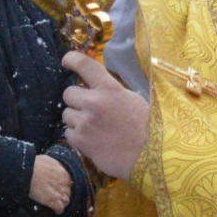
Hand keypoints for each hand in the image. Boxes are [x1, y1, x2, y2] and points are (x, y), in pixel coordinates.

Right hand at [30, 153, 73, 212]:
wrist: (26, 171)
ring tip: (55, 204)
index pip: (68, 182)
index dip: (62, 185)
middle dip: (62, 194)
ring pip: (66, 201)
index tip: (57, 187)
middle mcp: (64, 182)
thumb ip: (54, 165)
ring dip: (61, 202)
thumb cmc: (33, 164)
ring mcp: (60, 191)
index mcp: (64, 172)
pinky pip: (60, 208)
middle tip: (55, 195)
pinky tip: (54, 210)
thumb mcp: (47, 160)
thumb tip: (54, 168)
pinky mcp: (53, 200)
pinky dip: (58, 210)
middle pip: (68, 191)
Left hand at [61, 50, 150, 178]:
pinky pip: (68, 133)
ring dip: (76, 119)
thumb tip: (97, 87)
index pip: (84, 64)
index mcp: (110, 88)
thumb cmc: (146, 127)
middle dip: (76, 100)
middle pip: (68, 93)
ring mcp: (85, 122)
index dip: (71, 60)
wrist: (149, 156)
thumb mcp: (132, 99)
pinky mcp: (80, 141)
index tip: (66, 61)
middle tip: (88, 108)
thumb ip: (112, 91)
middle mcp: (94, 102)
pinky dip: (77, 136)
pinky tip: (92, 139)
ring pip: (66, 114)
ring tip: (94, 127)